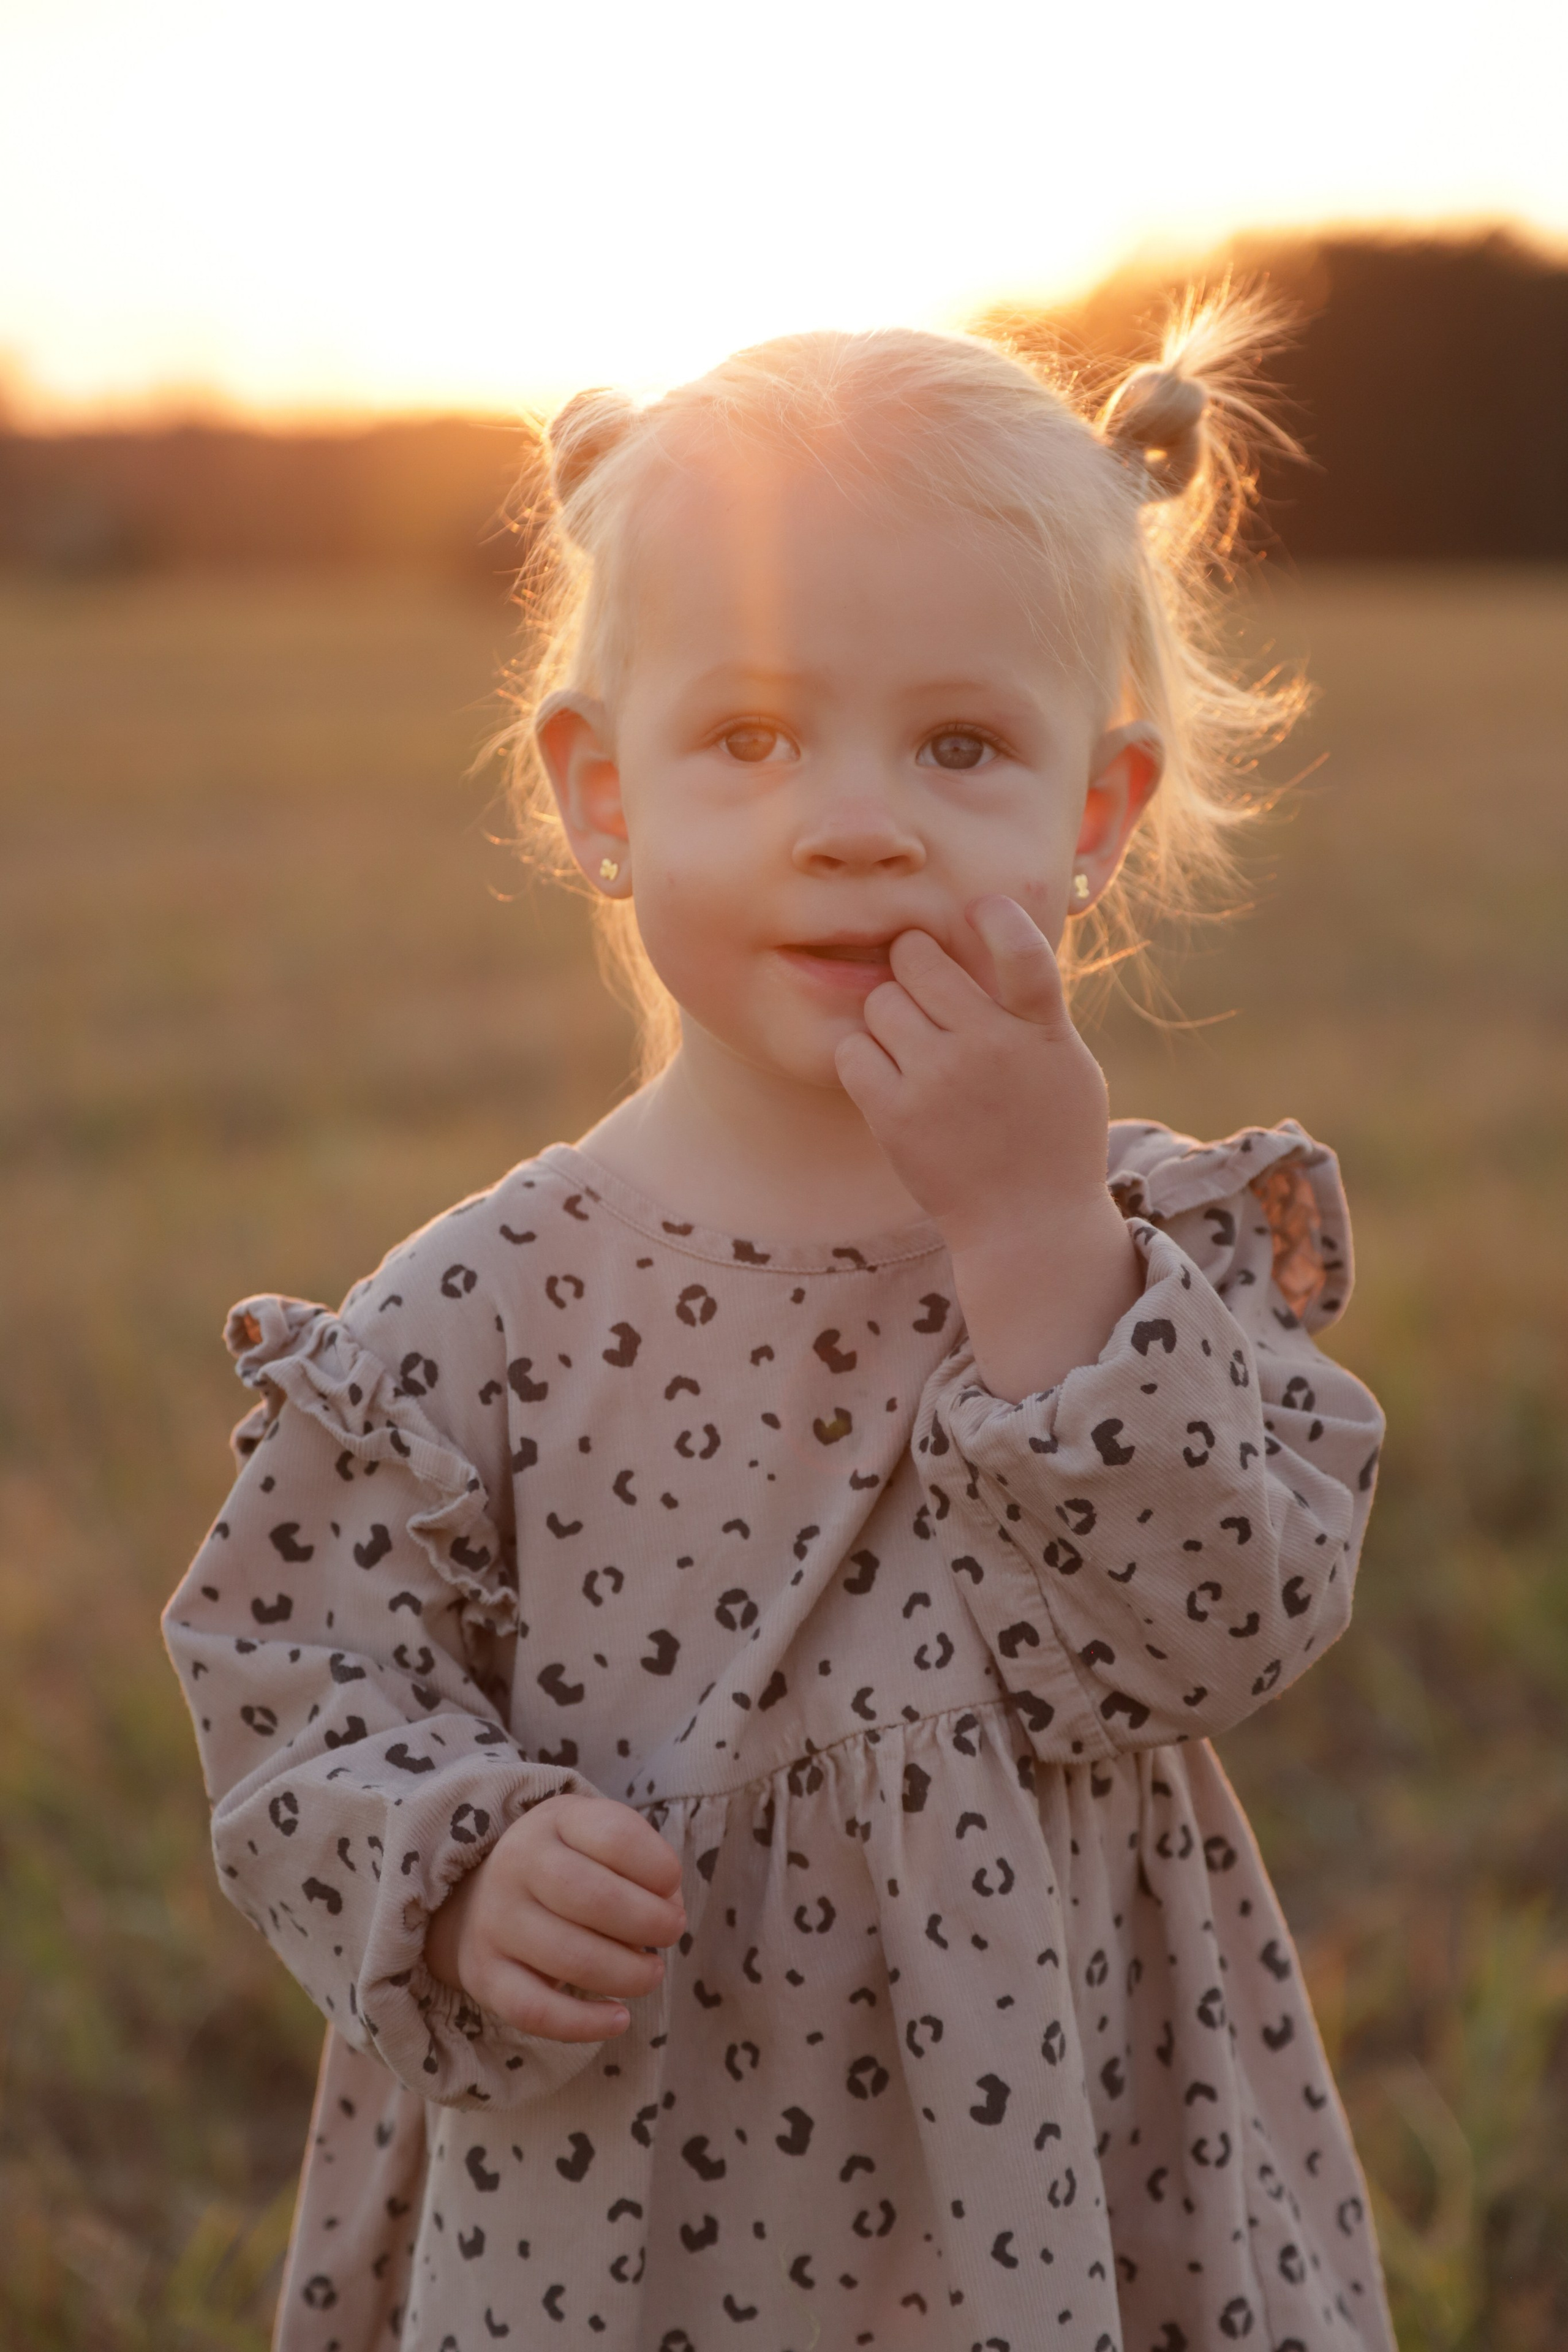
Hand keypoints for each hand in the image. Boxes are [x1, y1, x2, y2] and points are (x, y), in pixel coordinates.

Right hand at [424, 1792, 685, 2041]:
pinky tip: (619, 2019)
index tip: (672, 1886)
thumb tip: (668, 1911)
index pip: (616, 1836)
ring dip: (628, 1974)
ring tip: (651, 1973)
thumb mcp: (597, 1839)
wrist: (478, 1893)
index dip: (659, 1866)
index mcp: (554, 1820)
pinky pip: (534, 2010)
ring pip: (570, 1958)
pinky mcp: (485, 1975)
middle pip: (593, 1897)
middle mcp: (517, 1864)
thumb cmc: (566, 1865)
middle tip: (671, 1932)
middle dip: (649, 1923)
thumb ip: (641, 1862)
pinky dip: (584, 2024)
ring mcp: (496, 1921)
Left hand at [835, 895, 1139, 1398]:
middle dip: (914, 963)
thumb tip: (990, 939)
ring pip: (880, 1000)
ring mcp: (939, 1080)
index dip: (994, 916)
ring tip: (910, 1042)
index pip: (1020, 948)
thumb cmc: (1052, 1138)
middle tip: (922, 984)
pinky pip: (852, 1050)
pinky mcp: (896, 1114)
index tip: (978, 910)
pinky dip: (862, 1055)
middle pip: (918, 958)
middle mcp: (989, 1046)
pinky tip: (885, 1074)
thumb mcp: (1066, 1064)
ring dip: (889, 1013)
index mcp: (1040, 1030)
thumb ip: (1032, 1008)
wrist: (1029, 1226)